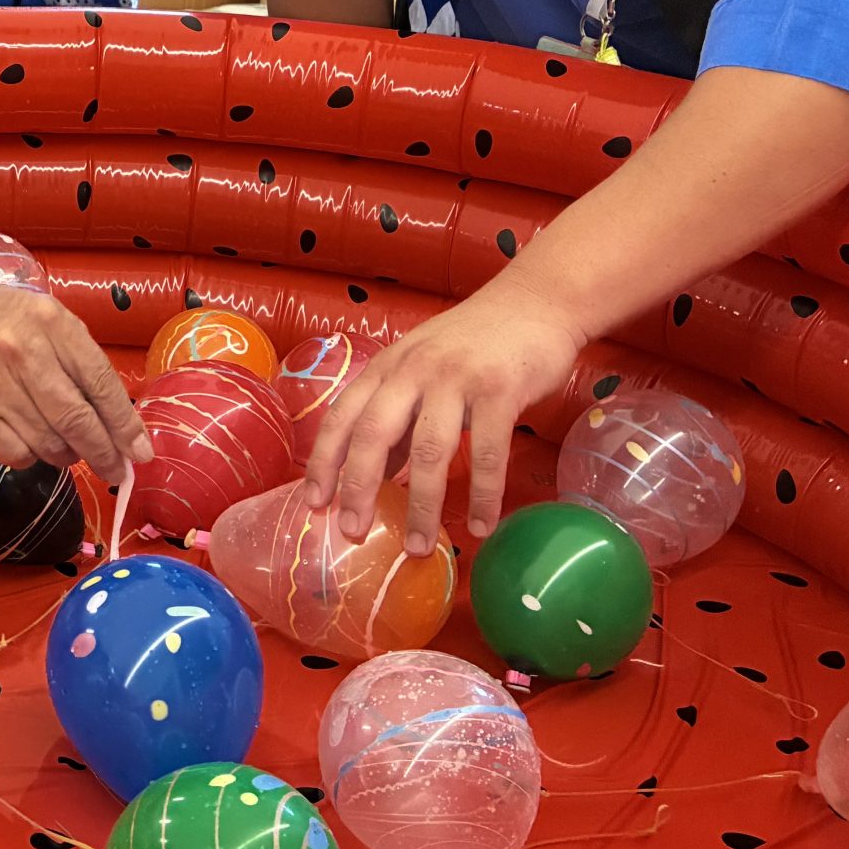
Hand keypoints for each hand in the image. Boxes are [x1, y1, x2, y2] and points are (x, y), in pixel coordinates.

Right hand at [0, 270, 150, 484]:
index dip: (125, 425)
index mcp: (52, 325)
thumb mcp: (45, 317)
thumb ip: (79, 359)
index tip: (139, 451)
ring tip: (69, 450)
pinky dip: (32, 457)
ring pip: (49, 444)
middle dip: (105, 454)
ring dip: (67, 456)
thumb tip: (114, 417)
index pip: (101, 385)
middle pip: (78, 422)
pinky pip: (16, 454)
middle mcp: (24, 354)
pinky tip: (33, 443)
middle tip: (116, 470)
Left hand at [305, 272, 586, 553]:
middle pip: (372, 434)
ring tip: (420, 546)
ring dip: (422, 506)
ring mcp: (457, 379)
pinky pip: (488, 453)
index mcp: (388, 367)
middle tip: (353, 533)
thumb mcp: (421, 370)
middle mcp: (413, 371)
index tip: (312, 504)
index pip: (342, 417)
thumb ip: (397, 418)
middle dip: (358, 488)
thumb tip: (373, 477)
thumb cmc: (474, 344)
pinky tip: (482, 526)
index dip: (323, 461)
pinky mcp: (500, 391)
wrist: (535, 302)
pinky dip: (484, 495)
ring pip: (429, 451)